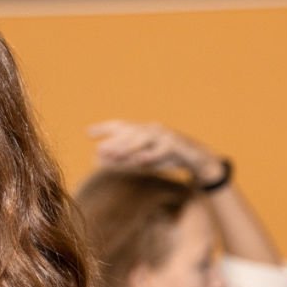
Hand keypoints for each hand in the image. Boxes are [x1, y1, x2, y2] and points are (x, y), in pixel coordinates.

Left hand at [89, 120, 221, 185]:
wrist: (199, 160)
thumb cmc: (168, 157)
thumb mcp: (142, 159)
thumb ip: (121, 158)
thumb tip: (96, 158)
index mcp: (143, 131)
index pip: (122, 126)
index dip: (106, 128)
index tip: (88, 132)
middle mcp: (153, 129)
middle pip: (132, 132)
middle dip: (115, 141)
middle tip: (98, 150)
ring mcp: (166, 135)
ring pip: (145, 138)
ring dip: (129, 146)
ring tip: (114, 155)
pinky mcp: (178, 145)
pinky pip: (164, 149)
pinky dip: (152, 154)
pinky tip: (141, 160)